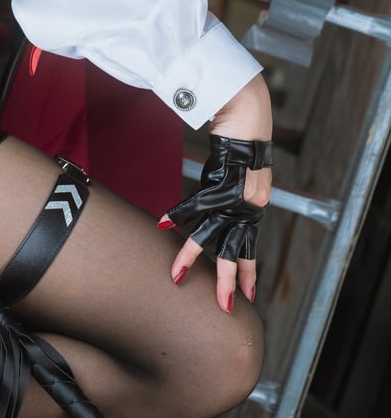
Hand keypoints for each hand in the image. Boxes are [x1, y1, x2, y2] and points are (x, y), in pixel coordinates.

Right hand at [158, 74, 271, 313]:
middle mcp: (247, 204)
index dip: (247, 270)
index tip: (248, 293)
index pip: (249, 244)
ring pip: (212, 234)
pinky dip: (179, 214)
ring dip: (192, 255)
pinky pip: (197, 205)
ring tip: (177, 274)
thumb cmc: (246, 131)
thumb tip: (224, 188)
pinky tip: (164, 225)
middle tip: (223, 306)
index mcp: (253, 203)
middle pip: (234, 250)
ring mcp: (235, 196)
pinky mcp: (222, 183)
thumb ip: (234, 183)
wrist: (250, 111)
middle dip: (227, 280)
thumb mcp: (244, 166)